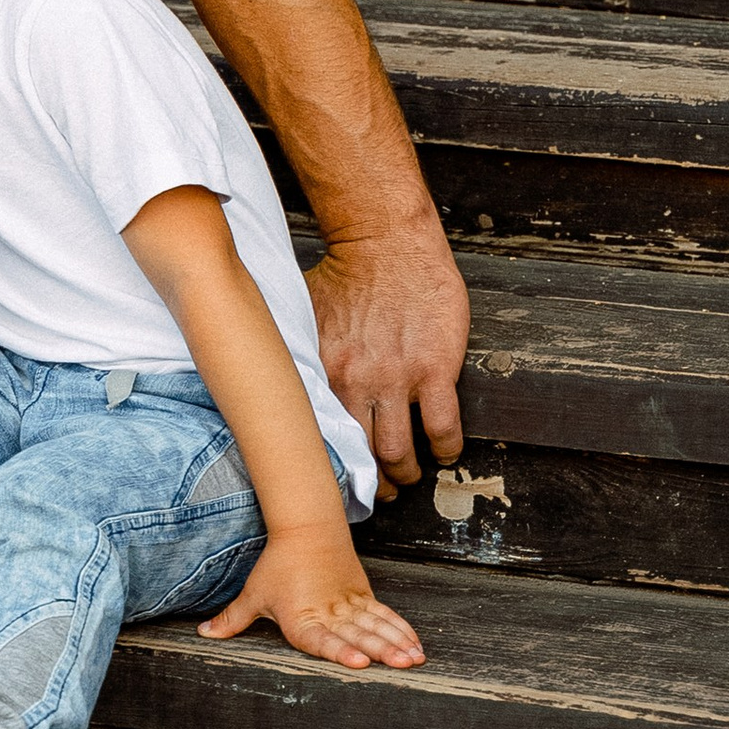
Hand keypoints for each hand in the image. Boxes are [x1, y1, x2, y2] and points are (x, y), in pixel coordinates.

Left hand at [197, 527, 424, 669]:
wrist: (306, 529)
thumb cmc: (277, 566)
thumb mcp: (253, 594)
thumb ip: (232, 619)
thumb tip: (204, 634)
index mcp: (303, 618)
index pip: (323, 639)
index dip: (341, 651)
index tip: (360, 661)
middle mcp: (330, 613)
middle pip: (358, 634)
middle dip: (382, 651)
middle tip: (402, 665)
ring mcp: (350, 604)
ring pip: (376, 625)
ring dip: (397, 642)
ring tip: (415, 659)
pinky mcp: (362, 596)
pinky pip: (384, 615)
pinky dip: (401, 629)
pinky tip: (415, 645)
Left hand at [306, 224, 468, 492]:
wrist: (385, 241)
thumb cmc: (344, 273)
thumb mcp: (304, 317)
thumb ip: (300, 355)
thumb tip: (281, 380)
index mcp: (321, 372)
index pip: (323, 438)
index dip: (334, 467)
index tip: (340, 478)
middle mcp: (355, 382)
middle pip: (364, 454)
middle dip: (376, 482)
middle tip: (385, 488)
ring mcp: (397, 378)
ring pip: (401, 451)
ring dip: (407, 471)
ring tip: (411, 474)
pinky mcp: (434, 369)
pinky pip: (443, 427)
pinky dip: (446, 448)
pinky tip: (446, 451)